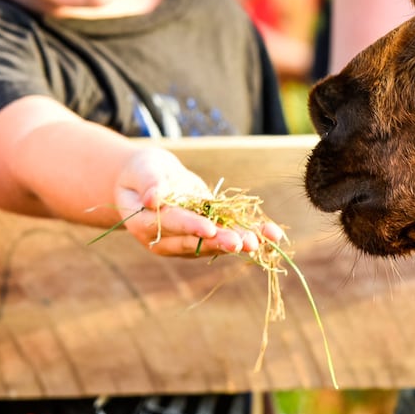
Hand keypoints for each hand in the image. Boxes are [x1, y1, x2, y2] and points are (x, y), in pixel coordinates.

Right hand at [113, 146, 285, 257]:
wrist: (151, 179)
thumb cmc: (142, 171)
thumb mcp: (142, 170)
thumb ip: (149, 184)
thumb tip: (153, 198)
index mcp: (146, 225)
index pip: (171, 225)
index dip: (190, 226)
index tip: (209, 228)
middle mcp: (168, 239)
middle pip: (196, 242)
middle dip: (220, 241)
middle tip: (241, 243)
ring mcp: (189, 239)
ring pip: (215, 242)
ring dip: (238, 241)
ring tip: (259, 241)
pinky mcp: (208, 233)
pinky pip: (229, 234)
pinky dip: (251, 233)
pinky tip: (272, 235)